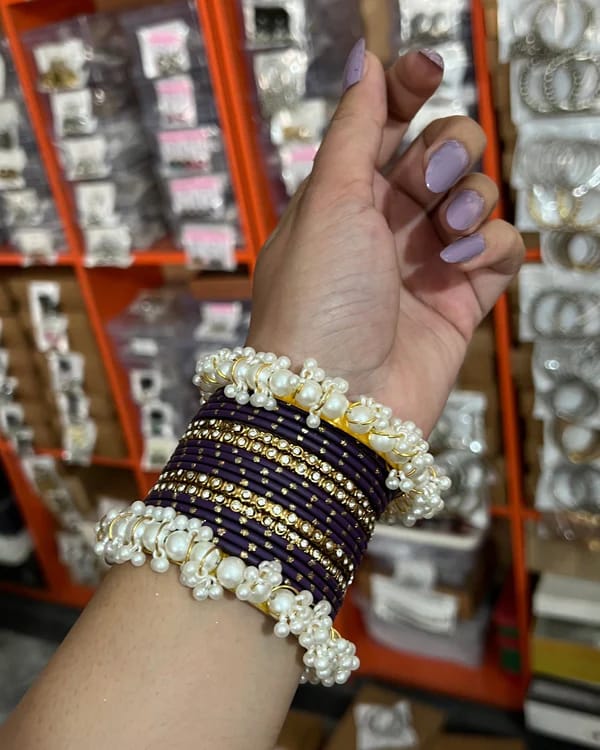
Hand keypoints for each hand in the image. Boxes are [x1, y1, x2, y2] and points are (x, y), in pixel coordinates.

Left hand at [247, 45, 523, 432]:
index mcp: (341, 198)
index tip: (426, 64)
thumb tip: (362, 64)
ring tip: (444, 231)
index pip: (381, 127)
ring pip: (475, 197)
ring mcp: (423, 263)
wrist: (335, 401)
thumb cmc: (313, 307)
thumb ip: (353, 130)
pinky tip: (457, 265)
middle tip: (434, 174)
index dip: (405, 90)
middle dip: (447, 150)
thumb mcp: (327, 202)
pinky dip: (487, 245)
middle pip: (440, 154)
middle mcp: (384, 227)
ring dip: (470, 199)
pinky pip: (498, 247)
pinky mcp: (459, 300)